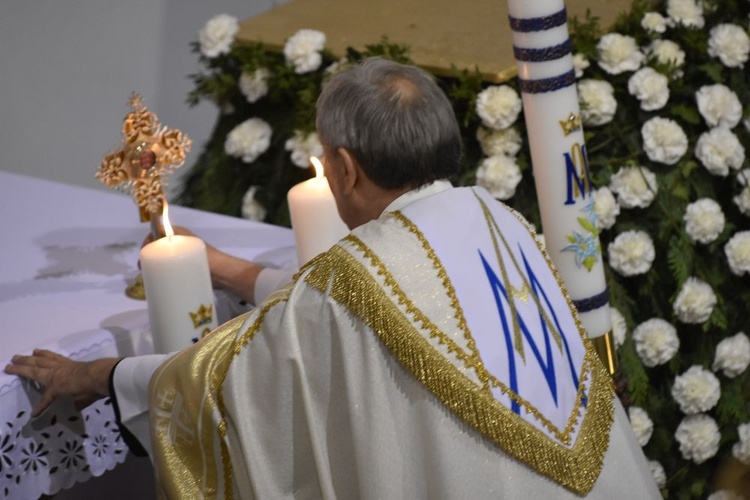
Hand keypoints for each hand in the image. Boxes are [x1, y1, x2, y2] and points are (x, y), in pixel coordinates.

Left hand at [4, 349, 118, 416]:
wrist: (98, 376)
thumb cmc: (99, 376)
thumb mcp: (91, 384)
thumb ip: (82, 398)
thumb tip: (78, 406)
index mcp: (72, 366)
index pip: (57, 360)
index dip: (46, 355)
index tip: (37, 351)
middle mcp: (62, 368)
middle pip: (42, 361)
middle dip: (29, 358)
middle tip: (17, 356)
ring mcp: (56, 375)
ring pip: (36, 368)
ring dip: (23, 366)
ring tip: (13, 363)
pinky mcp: (54, 387)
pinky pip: (45, 399)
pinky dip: (41, 407)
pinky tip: (34, 413)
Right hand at [140, 225, 263, 303]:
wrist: (224, 274)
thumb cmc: (206, 257)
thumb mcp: (186, 245)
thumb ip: (170, 237)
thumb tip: (153, 231)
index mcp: (180, 233)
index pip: (157, 233)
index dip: (148, 242)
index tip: (143, 254)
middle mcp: (182, 242)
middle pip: (159, 248)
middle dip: (150, 256)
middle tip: (143, 268)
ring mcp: (185, 255)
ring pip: (165, 258)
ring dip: (155, 266)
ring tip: (149, 276)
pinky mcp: (189, 267)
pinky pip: (172, 268)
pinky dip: (164, 272)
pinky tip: (159, 281)